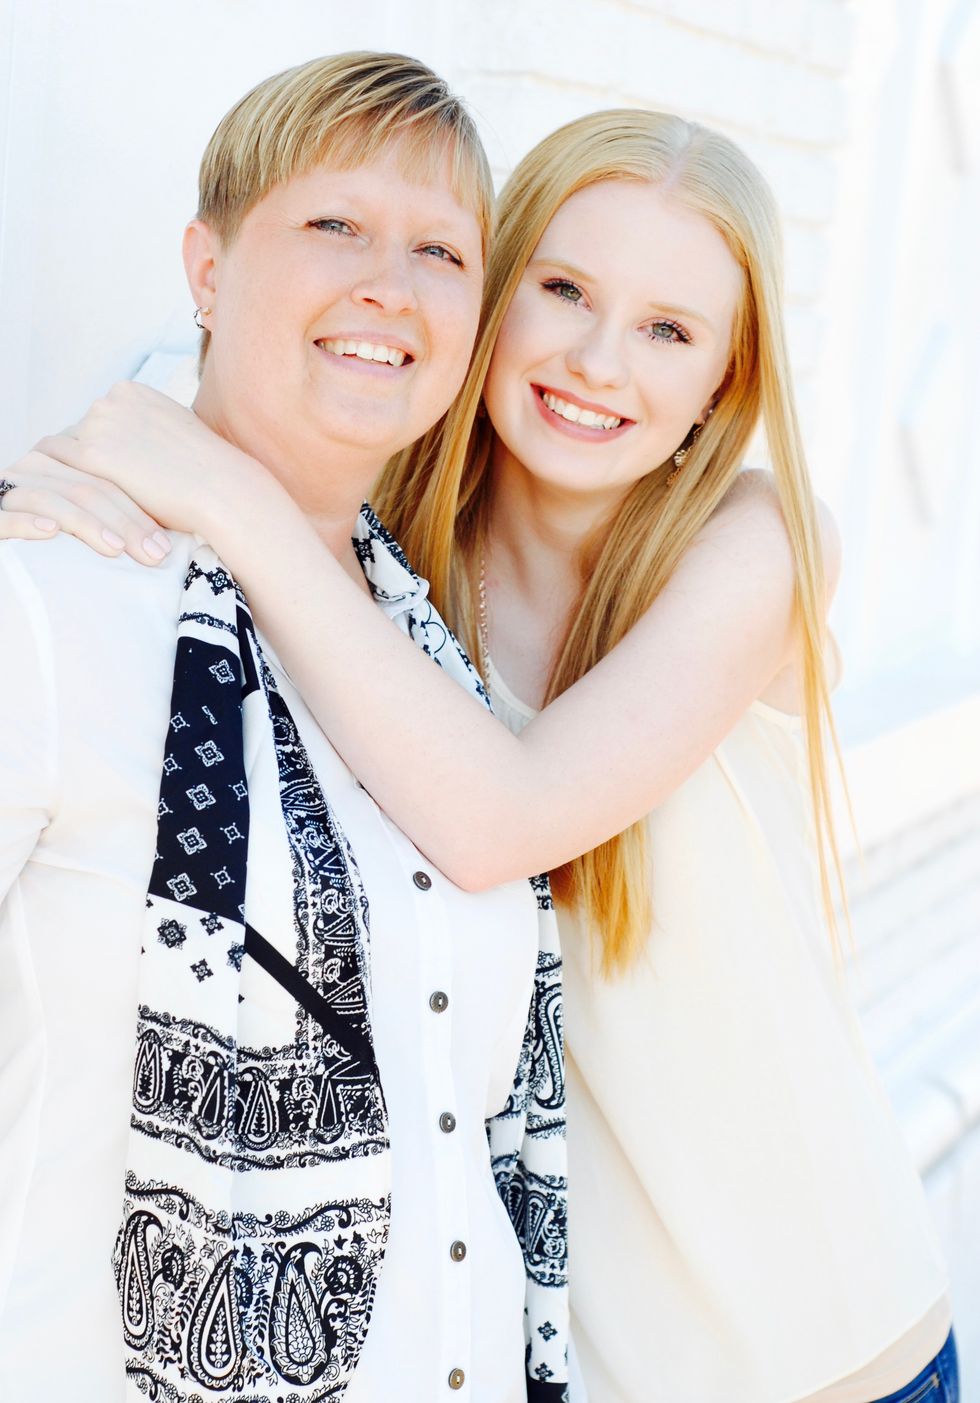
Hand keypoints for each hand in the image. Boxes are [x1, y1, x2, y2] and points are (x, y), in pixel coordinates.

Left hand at [0, 382, 256, 563]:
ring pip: (66, 451)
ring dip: (75, 474)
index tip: (114, 474)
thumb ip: (146, 431)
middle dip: (87, 460)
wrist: (221, 489)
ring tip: (88, 502)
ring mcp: (99, 423)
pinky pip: (60, 469)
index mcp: (131, 391)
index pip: (98, 419)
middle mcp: (111, 399)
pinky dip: (64, 486)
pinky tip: (77, 506)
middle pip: (79, 432)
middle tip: (96, 492)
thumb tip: (134, 451)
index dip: (101, 448)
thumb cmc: (207, 471)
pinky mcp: (93, 455)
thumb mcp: (175, 431)